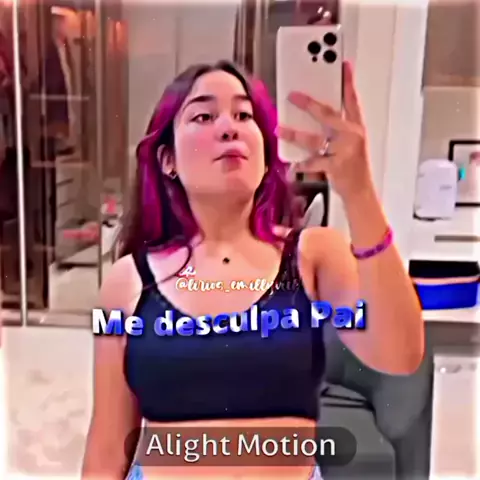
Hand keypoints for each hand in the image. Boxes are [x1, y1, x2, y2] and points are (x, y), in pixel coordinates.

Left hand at [277, 61, 373, 204]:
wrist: (360, 191)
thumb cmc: (353, 166)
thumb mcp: (350, 143)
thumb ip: (336, 129)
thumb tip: (313, 116)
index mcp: (356, 127)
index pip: (352, 100)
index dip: (348, 82)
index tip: (343, 64)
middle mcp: (352, 135)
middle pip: (328, 115)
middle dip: (308, 104)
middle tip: (292, 96)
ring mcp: (344, 150)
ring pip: (314, 139)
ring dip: (294, 134)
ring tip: (279, 129)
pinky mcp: (336, 166)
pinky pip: (313, 162)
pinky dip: (301, 165)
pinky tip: (293, 166)